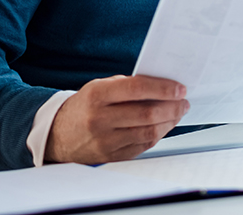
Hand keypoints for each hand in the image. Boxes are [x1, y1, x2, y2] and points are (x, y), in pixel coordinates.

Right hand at [45, 75, 189, 163]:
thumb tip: (163, 86)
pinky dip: (158, 135)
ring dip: (169, 122)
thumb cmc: (85, 106)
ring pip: (148, 132)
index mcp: (97, 95)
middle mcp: (99, 119)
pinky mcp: (110, 157)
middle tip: (183, 102)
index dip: (163, 88)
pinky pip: (143, 146)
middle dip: (172, 106)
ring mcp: (104, 141)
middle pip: (147, 113)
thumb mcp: (100, 87)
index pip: (137, 89)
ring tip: (178, 113)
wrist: (58, 134)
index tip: (180, 88)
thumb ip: (128, 85)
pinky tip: (164, 126)